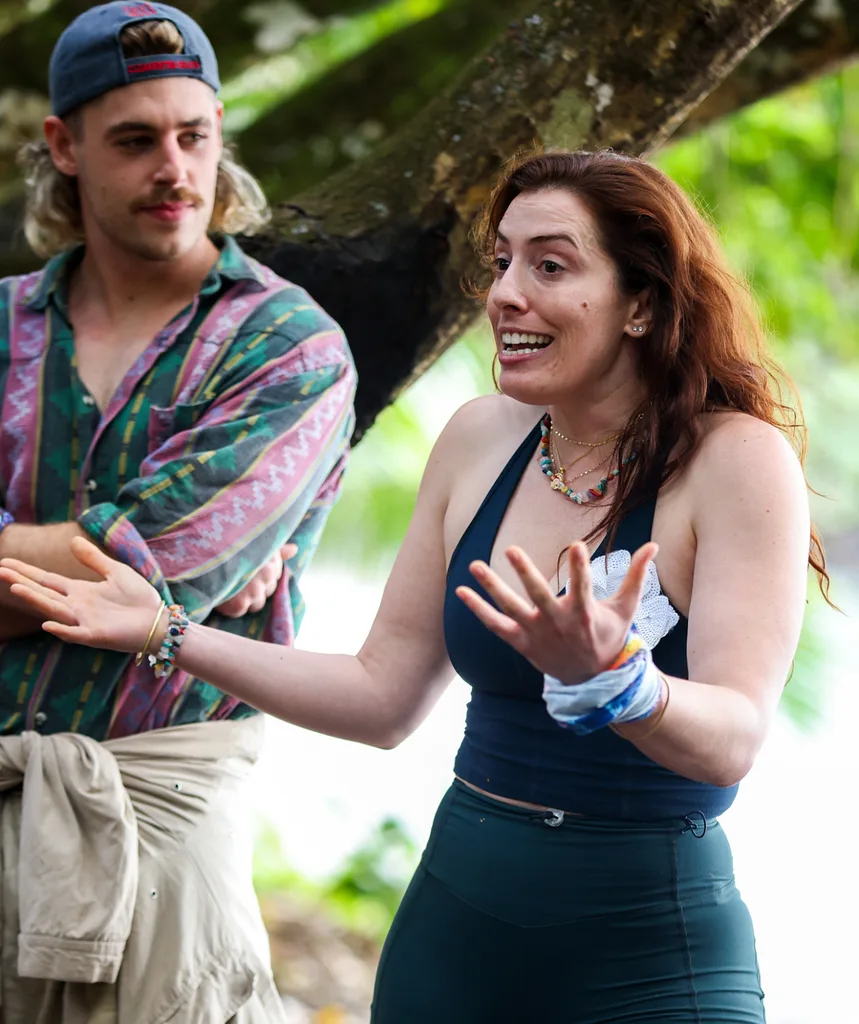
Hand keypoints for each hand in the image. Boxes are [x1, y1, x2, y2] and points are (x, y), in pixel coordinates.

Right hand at [0, 537, 159, 652]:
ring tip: (15, 588)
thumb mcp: (115, 571)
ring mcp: (84, 621)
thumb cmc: (138, 598)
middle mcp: (76, 606)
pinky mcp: (96, 635)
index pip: (46, 580)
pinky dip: (62, 630)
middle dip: (21, 582)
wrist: (157, 620)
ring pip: (54, 609)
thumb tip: (72, 540)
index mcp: (80, 591)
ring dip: (35, 599)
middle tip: (0, 571)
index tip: (5, 562)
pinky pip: (76, 634)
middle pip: (43, 592)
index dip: (26, 572)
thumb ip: (93, 559)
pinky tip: (47, 624)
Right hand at [215, 543, 297, 617]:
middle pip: (268, 590)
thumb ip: (276, 549)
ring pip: (257, 604)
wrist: (196, 555)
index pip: (275, 575)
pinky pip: (241, 611)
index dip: (259, 573)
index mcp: (272, 558)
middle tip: (235, 577)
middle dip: (255, 587)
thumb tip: (295, 549)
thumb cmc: (225, 548)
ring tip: (229, 585)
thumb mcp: (252, 543)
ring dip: (245, 599)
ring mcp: (254, 590)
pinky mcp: (240, 604)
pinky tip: (221, 593)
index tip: (243, 567)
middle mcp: (267, 574)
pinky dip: (230, 606)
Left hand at [456, 541, 656, 684]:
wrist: (594, 680)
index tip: (577, 545)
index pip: (582, 586)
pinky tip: (460, 591)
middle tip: (510, 549)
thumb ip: (636, 575)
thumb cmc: (610, 637)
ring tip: (474, 565)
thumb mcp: (626, 608)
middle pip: (538, 595)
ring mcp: (536, 634)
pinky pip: (495, 626)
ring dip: (491, 587)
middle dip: (524, 572)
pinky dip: (477, 610)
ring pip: (510, 608)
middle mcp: (557, 623)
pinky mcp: (521, 642)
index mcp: (584, 613)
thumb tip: (653, 545)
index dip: (580, 566)